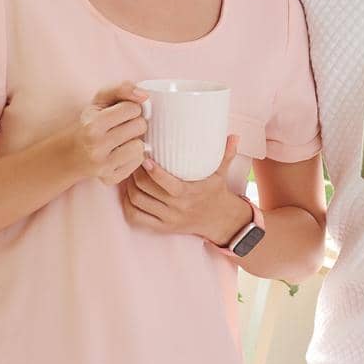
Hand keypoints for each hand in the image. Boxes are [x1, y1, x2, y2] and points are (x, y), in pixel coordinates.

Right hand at [62, 81, 149, 185]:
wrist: (74, 153)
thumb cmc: (92, 122)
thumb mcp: (101, 99)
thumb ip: (122, 88)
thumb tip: (144, 95)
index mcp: (93, 124)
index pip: (133, 108)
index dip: (130, 108)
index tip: (121, 113)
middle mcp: (96, 147)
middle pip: (140, 126)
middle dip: (135, 123)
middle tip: (123, 126)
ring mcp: (103, 166)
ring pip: (140, 146)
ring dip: (135, 140)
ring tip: (123, 140)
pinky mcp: (110, 179)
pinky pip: (138, 163)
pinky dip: (133, 156)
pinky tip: (121, 153)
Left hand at [121, 135, 247, 242]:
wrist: (220, 222)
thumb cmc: (216, 192)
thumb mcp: (221, 173)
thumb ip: (226, 154)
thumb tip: (234, 135)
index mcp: (189, 193)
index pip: (166, 183)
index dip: (152, 170)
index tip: (145, 156)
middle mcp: (176, 208)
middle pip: (145, 190)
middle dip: (135, 173)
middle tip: (133, 159)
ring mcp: (167, 219)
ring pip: (137, 202)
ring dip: (129, 187)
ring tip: (129, 172)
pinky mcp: (161, 228)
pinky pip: (136, 218)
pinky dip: (128, 205)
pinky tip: (129, 193)